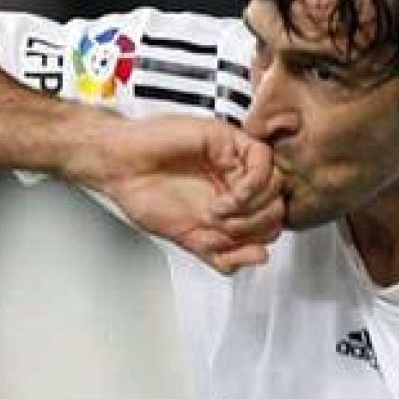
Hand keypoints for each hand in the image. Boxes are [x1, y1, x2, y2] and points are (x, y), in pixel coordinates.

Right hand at [78, 116, 284, 273]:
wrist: (122, 168)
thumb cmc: (145, 196)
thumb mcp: (189, 241)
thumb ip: (224, 255)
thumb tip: (261, 258)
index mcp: (230, 205)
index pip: (268, 226)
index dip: (255, 240)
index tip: (228, 243)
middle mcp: (236, 182)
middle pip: (276, 208)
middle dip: (253, 227)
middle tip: (223, 228)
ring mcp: (235, 161)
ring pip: (276, 186)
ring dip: (251, 209)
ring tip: (219, 213)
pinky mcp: (230, 140)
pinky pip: (264, 160)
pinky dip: (251, 187)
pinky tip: (226, 197)